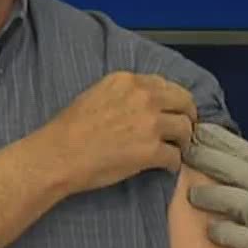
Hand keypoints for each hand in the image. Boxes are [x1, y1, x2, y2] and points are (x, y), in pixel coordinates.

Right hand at [37, 72, 197, 194]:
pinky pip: (176, 156)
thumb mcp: (97, 94)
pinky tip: (166, 166)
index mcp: (128, 81)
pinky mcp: (152, 151)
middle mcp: (144, 97)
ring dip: (183, 140)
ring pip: (185, 128)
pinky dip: (174, 163)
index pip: (166, 84)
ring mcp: (150, 124)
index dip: (174, 99)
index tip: (174, 109)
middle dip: (187, 116)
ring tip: (177, 149)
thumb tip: (143, 104)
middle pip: (184, 102)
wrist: (59, 154)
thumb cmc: (70, 129)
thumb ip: (124, 93)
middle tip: (185, 129)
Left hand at [183, 124, 247, 247]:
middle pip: (235, 169)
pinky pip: (233, 235)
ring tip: (191, 194)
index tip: (200, 130)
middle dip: (206, 157)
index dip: (221, 140)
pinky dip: (218, 230)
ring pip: (231, 198)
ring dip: (207, 194)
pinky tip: (209, 230)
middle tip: (185, 151)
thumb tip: (236, 169)